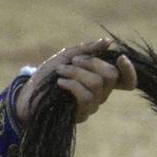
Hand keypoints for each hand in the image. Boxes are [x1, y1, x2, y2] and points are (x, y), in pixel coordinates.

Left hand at [15, 38, 136, 124]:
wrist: (27, 94)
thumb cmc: (47, 75)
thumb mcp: (65, 57)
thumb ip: (86, 50)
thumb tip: (108, 42)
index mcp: (101, 80)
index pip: (127, 81)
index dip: (130, 70)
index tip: (120, 56)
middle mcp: (101, 94)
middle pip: (111, 76)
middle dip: (91, 62)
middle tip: (72, 61)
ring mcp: (92, 106)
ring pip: (97, 84)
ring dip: (76, 72)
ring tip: (60, 71)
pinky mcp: (81, 115)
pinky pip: (85, 96)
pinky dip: (72, 84)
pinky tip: (60, 82)